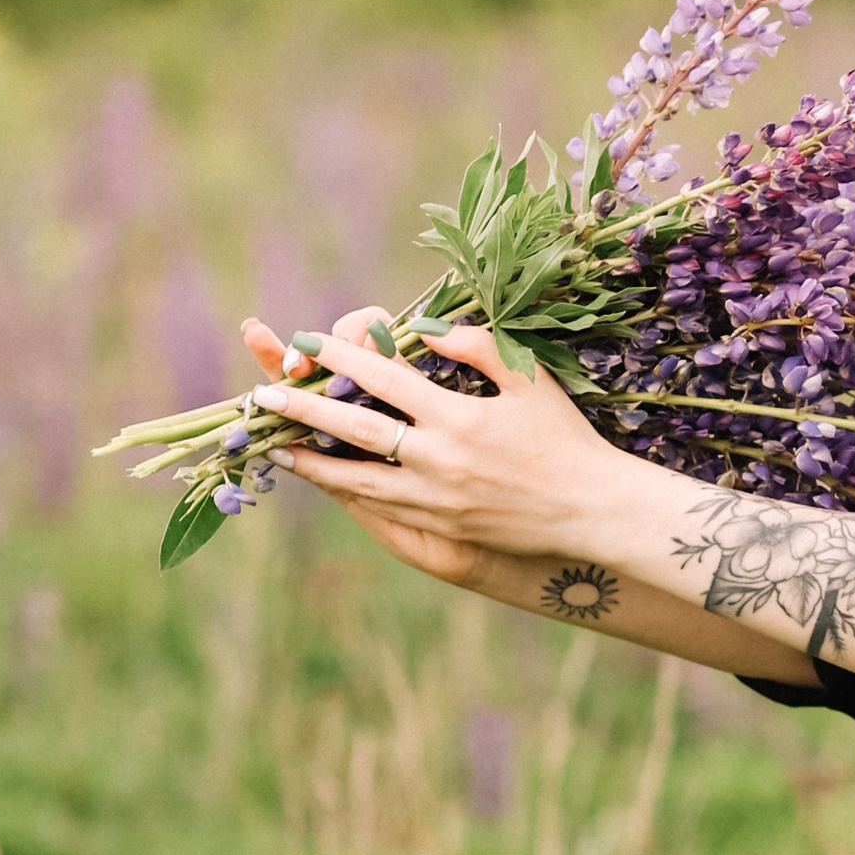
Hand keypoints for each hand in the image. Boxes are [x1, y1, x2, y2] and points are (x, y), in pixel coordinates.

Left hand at [240, 309, 627, 592]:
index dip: (343, 356)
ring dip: (310, 460)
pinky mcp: (439, 526)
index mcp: (461, 418)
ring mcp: (435, 498)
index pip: (386, 378)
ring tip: (273, 445)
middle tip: (263, 395)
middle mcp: (439, 460)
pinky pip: (378, 507)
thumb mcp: (530, 380)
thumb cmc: (565, 438)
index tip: (309, 342)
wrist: (591, 511)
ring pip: (355, 477)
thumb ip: (477, 347)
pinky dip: (343, 489)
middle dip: (304, 408)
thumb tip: (426, 329)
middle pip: (355, 428)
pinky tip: (321, 478)